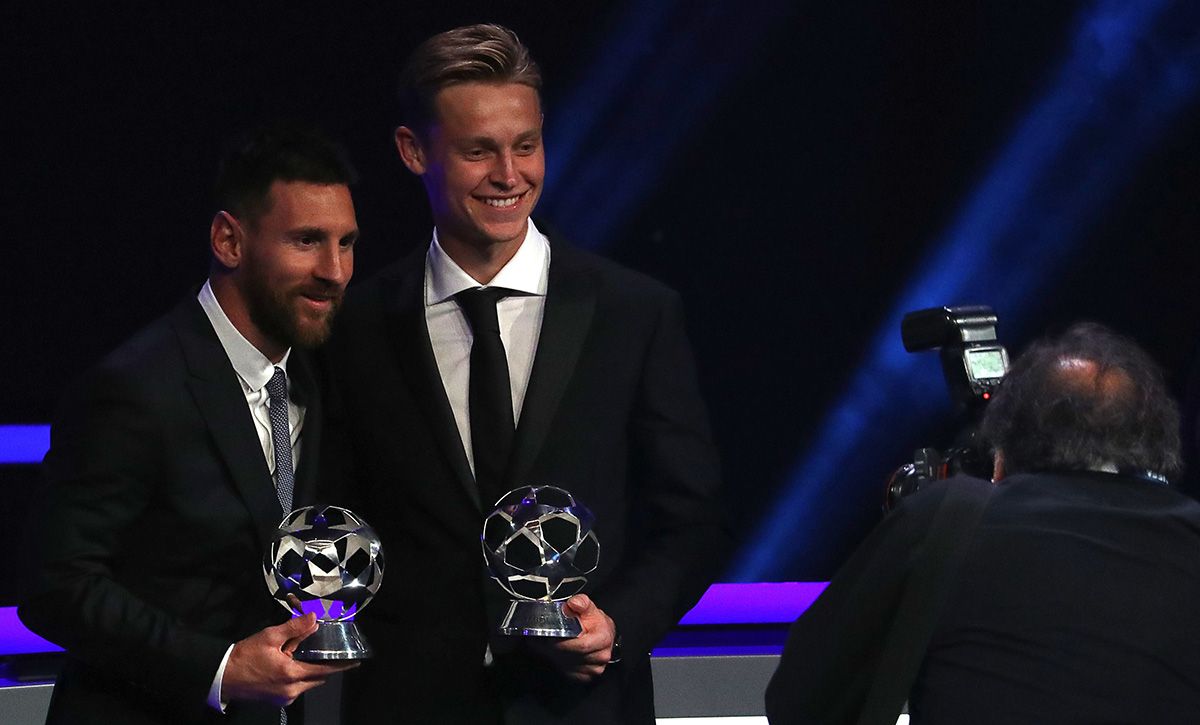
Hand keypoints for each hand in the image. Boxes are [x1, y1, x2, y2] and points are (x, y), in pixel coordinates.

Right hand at [222, 614, 358, 705]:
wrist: (223, 676)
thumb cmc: (245, 656)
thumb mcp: (270, 636)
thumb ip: (295, 628)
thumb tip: (314, 620)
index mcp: (292, 674)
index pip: (325, 670)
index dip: (341, 666)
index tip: (355, 662)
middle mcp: (292, 690)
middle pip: (318, 678)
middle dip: (323, 666)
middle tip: (326, 652)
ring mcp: (284, 698)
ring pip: (307, 684)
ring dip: (310, 672)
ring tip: (303, 656)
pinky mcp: (277, 701)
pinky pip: (297, 688)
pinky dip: (299, 678)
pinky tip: (291, 665)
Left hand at [526, 595, 615, 682]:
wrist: (604, 635)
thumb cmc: (596, 623)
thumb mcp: (590, 609)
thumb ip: (581, 603)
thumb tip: (574, 603)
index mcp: (603, 639)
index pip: (580, 645)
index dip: (563, 642)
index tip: (551, 636)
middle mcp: (601, 656)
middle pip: (572, 656)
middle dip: (555, 649)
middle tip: (545, 640)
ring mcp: (594, 668)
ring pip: (568, 666)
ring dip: (555, 656)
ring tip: (550, 645)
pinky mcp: (587, 676)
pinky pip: (568, 673)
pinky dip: (560, 664)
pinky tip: (557, 654)